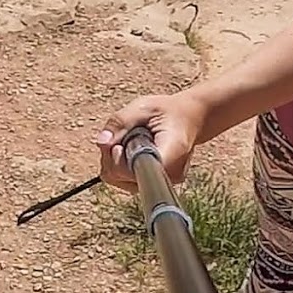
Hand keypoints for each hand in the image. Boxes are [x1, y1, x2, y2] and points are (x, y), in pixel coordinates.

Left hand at [93, 91, 207, 192]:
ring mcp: (163, 184)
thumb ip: (121, 122)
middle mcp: (169, 175)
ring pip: (121, 181)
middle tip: (126, 135)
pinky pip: (125, 180)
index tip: (119, 146)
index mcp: (172, 153)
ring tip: (131, 141)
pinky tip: (131, 150)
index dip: (121, 163)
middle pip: (125, 178)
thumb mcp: (143, 107)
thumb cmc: (168, 112)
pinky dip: (121, 165)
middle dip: (114, 156)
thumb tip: (102, 142)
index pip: (139, 173)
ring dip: (116, 160)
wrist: (190, 119)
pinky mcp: (154, 185)